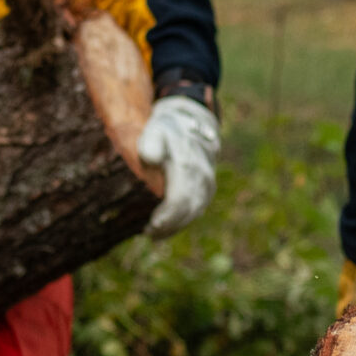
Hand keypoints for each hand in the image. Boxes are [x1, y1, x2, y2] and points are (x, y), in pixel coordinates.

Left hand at [135, 96, 220, 237]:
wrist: (192, 120)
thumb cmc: (168, 128)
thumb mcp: (156, 129)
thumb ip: (151, 142)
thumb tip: (149, 157)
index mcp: (188, 166)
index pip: (180, 200)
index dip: (166, 217)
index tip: (151, 225)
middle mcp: (202, 178)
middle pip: (187, 211)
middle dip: (168, 226)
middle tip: (148, 234)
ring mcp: (207, 185)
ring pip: (193, 213)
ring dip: (175, 226)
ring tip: (154, 234)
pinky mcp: (207, 189)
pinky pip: (196, 210)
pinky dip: (182, 221)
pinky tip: (166, 226)